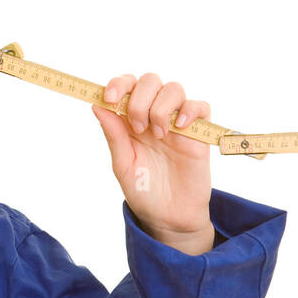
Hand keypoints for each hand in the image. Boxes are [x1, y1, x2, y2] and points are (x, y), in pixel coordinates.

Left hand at [91, 73, 213, 252]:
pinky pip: (200, 106)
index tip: (110, 97)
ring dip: (161, 107)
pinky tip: (179, 127)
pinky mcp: (198, 134)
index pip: (126, 87)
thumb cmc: (144, 191)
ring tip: (158, 135)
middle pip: (149, 81)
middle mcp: (153, 116)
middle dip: (140, 99)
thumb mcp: (123, 164)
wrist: (169, 217)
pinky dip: (189, 110)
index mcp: (130, 121)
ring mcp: (176, 123)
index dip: (118, 84)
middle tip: (138, 128)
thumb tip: (97, 105)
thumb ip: (114, 135)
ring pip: (173, 89)